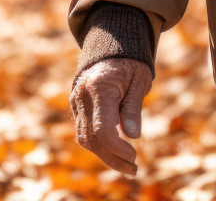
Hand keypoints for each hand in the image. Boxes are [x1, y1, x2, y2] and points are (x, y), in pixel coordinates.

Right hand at [70, 57, 152, 175]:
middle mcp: (82, 96)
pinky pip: (84, 132)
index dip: (118, 148)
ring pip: (85, 139)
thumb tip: (133, 136)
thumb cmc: (129, 63)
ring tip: (128, 166)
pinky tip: (116, 152)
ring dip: (106, 155)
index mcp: (99, 88)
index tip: (134, 156)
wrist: (110, 47)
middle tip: (134, 169)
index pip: (102, 128)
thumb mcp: (139, 80)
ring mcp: (76, 102)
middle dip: (113, 158)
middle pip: (92, 138)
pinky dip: (99, 145)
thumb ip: (134, 108)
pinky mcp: (76, 107)